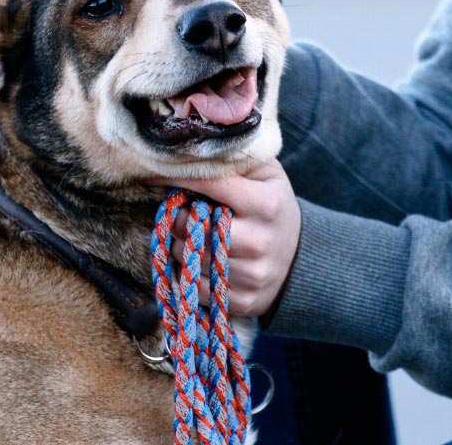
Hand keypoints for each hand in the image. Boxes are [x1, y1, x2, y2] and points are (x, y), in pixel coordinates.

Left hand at [158, 160, 301, 317]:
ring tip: (192, 236)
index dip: (177, 178)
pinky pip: (196, 288)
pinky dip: (188, 274)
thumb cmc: (272, 206)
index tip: (150, 173)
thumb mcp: (266, 175)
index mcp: (265, 204)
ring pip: (190, 259)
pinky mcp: (244, 300)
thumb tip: (190, 150)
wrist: (301, 259)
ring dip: (180, 246)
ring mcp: (252, 274)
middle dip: (177, 218)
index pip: (210, 186)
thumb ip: (235, 160)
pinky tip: (198, 260)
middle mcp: (259, 241)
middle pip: (194, 228)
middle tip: (180, 213)